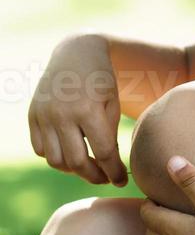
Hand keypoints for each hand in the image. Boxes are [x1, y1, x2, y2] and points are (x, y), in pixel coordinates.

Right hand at [28, 34, 127, 186]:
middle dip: (94, 176)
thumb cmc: (101, 81)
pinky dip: (54, 156)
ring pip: (55, 160)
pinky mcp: (32, 115)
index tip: (121, 181)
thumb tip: (107, 167)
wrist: (75, 53)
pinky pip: (39, 148)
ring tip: (87, 165)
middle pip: (76, 163)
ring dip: (72, 169)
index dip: (114, 172)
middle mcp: (62, 114)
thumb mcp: (112, 104)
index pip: (103, 153)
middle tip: (105, 178)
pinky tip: (69, 151)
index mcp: (88, 109)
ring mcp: (43, 115)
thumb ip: (109, 136)